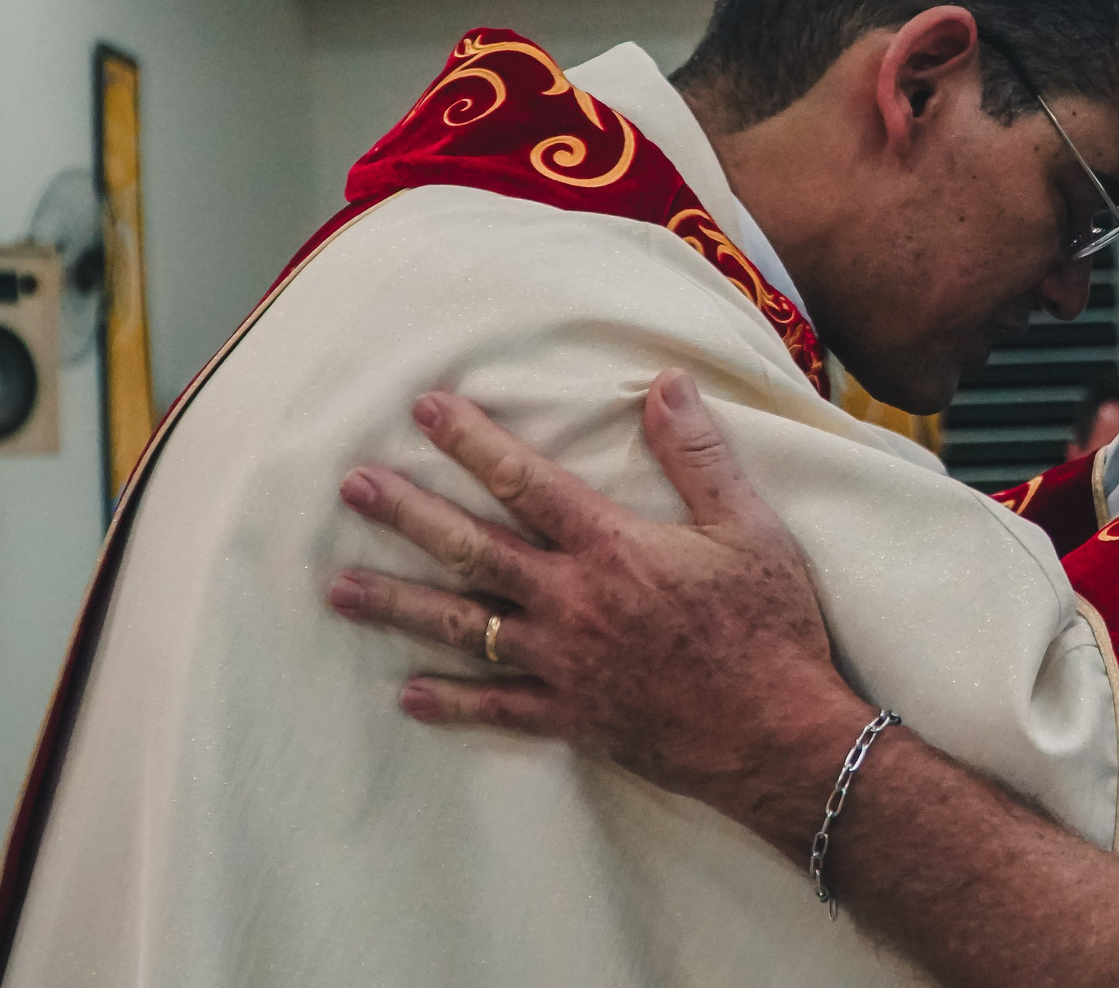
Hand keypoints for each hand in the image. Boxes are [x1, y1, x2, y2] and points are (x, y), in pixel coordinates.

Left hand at [323, 373, 867, 834]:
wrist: (778, 736)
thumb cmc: (770, 627)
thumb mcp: (750, 528)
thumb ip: (698, 456)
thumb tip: (665, 383)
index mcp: (613, 548)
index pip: (526, 482)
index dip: (472, 441)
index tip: (424, 409)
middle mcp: (573, 602)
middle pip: (473, 549)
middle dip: (408, 515)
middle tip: (352, 488)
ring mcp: (565, 664)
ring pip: (465, 628)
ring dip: (400, 606)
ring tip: (340, 590)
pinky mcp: (573, 718)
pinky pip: (498, 708)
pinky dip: (451, 703)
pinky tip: (407, 695)